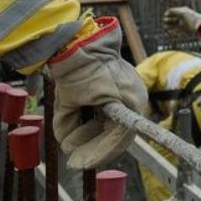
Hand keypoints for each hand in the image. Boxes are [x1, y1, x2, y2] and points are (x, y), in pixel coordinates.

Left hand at [47, 17, 149, 169]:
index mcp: (129, 101)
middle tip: (73, 161)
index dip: (97, 154)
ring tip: (69, 145)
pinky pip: (110, 113)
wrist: (80, 36)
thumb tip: (65, 142)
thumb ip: (66, 124)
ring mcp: (131, 92)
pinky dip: (93, 122)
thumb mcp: (67, 99)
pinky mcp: (122, 87)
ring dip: (90, 135)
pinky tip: (77, 131)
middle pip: (116, 134)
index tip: (79, 164)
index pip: (117, 139)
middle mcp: (136, 99)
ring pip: (112, 124)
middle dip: (92, 147)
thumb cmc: (77, 66)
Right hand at [163, 6, 200, 44]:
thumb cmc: (192, 18)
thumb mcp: (183, 13)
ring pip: (175, 26)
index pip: (174, 12)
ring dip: (170, 27)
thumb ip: (174, 11)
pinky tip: (169, 33)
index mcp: (184, 12)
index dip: (169, 13)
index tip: (165, 16)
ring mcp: (185, 25)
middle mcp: (184, 18)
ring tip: (165, 28)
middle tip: (164, 22)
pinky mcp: (186, 32)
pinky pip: (178, 32)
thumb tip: (167, 12)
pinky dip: (173, 33)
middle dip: (168, 20)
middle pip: (174, 19)